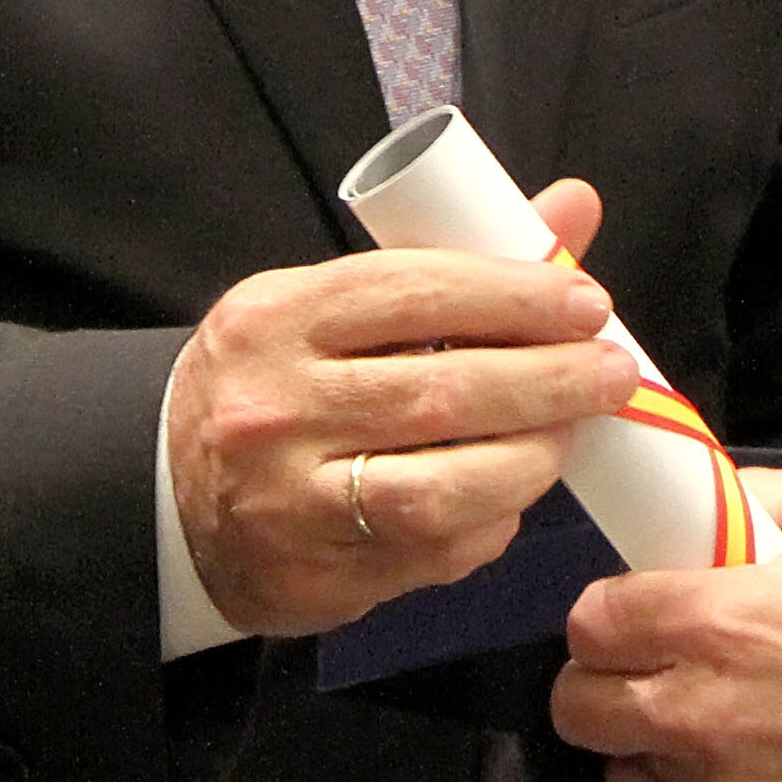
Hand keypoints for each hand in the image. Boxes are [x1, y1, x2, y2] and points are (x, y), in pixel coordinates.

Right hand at [170, 180, 625, 637]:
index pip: (413, 292)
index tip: (587, 304)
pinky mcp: (317, 576)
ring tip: (569, 436)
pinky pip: (433, 553)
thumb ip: (452, 265)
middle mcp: (274, 408)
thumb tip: (575, 206)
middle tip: (613, 373)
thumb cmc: (276, 383)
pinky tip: (511, 497)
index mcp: (275, 318)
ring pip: (441, 488)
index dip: (514, 295)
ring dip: (530, 461)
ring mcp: (291, 502)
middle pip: (441, 391)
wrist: (168, 500)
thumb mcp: (332, 307)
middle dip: (548, 381)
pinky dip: (490, 523)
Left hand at [553, 467, 781, 781]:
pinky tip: (752, 770)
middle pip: (579, 710)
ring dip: (655, 745)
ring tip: (717, 719)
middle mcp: (705, 716)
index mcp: (719, 622)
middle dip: (605, 682)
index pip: (589, 623)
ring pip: (629, 775)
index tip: (639, 611)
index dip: (612, 611)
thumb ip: (760, 504)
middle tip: (655, 666)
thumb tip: (708, 510)